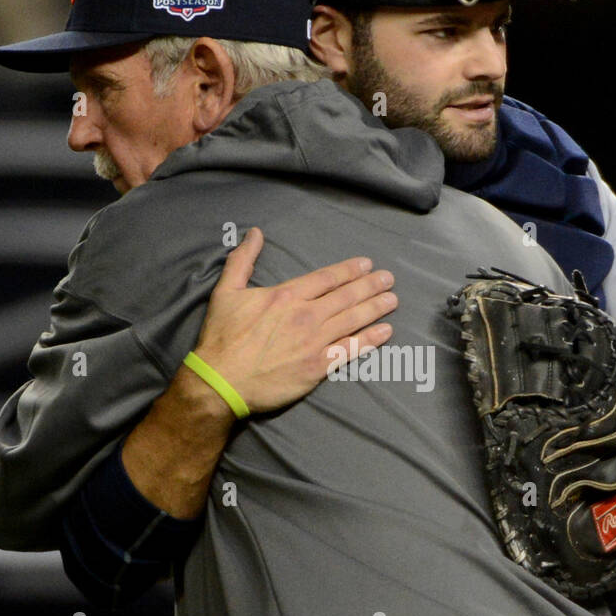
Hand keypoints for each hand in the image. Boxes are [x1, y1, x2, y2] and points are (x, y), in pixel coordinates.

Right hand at [189, 227, 397, 413]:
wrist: (222, 381)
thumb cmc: (222, 338)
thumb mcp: (226, 292)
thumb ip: (242, 260)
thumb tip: (254, 233)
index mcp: (287, 295)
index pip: (327, 278)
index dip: (349, 270)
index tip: (366, 265)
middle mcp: (306, 315)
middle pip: (346, 296)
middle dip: (371, 285)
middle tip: (389, 279)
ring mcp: (315, 342)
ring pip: (353, 320)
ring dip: (376, 308)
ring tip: (393, 299)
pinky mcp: (318, 367)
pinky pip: (351, 350)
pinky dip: (371, 340)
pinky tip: (386, 332)